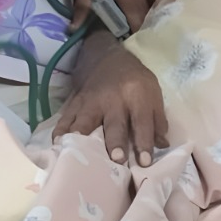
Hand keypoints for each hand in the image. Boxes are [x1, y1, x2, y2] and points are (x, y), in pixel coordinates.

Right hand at [53, 37, 167, 165]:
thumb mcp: (153, 92)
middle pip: (115, 124)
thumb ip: (158, 120)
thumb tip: (162, 146)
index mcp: (137, 95)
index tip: (145, 162)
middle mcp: (114, 100)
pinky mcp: (75, 104)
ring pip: (86, 123)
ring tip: (80, 157)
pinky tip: (58, 147)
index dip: (144, 142)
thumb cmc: (134, 80)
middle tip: (116, 160)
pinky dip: (61, 133)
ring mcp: (91, 102)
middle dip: (115, 142)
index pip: (142, 121)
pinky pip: (66, 119)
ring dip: (84, 140)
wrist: (106, 58)